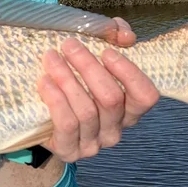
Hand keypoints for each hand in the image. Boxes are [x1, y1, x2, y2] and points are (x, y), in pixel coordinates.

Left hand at [38, 17, 159, 162]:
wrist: (41, 117)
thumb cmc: (76, 81)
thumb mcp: (97, 55)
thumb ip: (115, 36)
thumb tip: (125, 35)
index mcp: (129, 110)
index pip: (146, 96)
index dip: (129, 73)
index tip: (106, 51)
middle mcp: (115, 129)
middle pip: (110, 98)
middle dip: (88, 67)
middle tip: (68, 45)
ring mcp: (94, 144)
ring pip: (86, 110)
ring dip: (67, 78)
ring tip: (51, 58)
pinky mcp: (70, 151)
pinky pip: (66, 123)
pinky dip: (55, 99)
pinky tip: (45, 81)